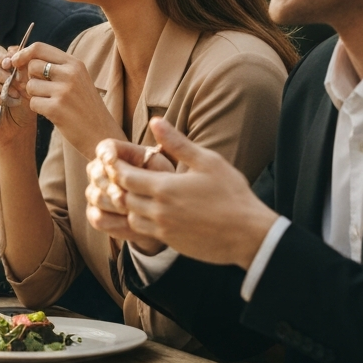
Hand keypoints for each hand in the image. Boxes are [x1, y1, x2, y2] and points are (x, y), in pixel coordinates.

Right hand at [0, 45, 37, 144]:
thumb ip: (24, 69)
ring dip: (1, 87)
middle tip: (17, 83)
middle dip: (3, 74)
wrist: (20, 127)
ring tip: (15, 95)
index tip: (11, 64)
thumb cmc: (25, 103)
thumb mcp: (29, 84)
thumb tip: (17, 59)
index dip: (1, 55)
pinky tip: (7, 103)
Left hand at [11, 42, 121, 158]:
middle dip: (29, 77)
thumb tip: (18, 58)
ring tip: (50, 102)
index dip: (23, 54)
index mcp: (75, 64)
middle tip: (39, 89)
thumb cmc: (84, 106)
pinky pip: (32, 103)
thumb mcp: (76, 80)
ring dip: (34, 95)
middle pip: (32, 65)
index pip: (39, 48)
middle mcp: (70, 74)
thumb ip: (54, 67)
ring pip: (30, 85)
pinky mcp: (56, 108)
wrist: (101, 133)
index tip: (15, 62)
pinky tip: (52, 113)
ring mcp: (64, 91)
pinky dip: (38, 109)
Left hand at [87, 118, 277, 267]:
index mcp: (164, 187)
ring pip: (127, 214)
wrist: (249, 235)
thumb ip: (177, 143)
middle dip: (114, 184)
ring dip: (123, 203)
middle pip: (120, 196)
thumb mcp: (208, 162)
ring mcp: (161, 228)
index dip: (114, 167)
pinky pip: (139, 231)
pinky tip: (142, 209)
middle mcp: (157, 209)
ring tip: (125, 190)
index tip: (114, 159)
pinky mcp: (167, 241)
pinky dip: (134, 219)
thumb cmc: (232, 194)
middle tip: (113, 174)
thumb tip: (155, 121)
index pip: (124, 176)